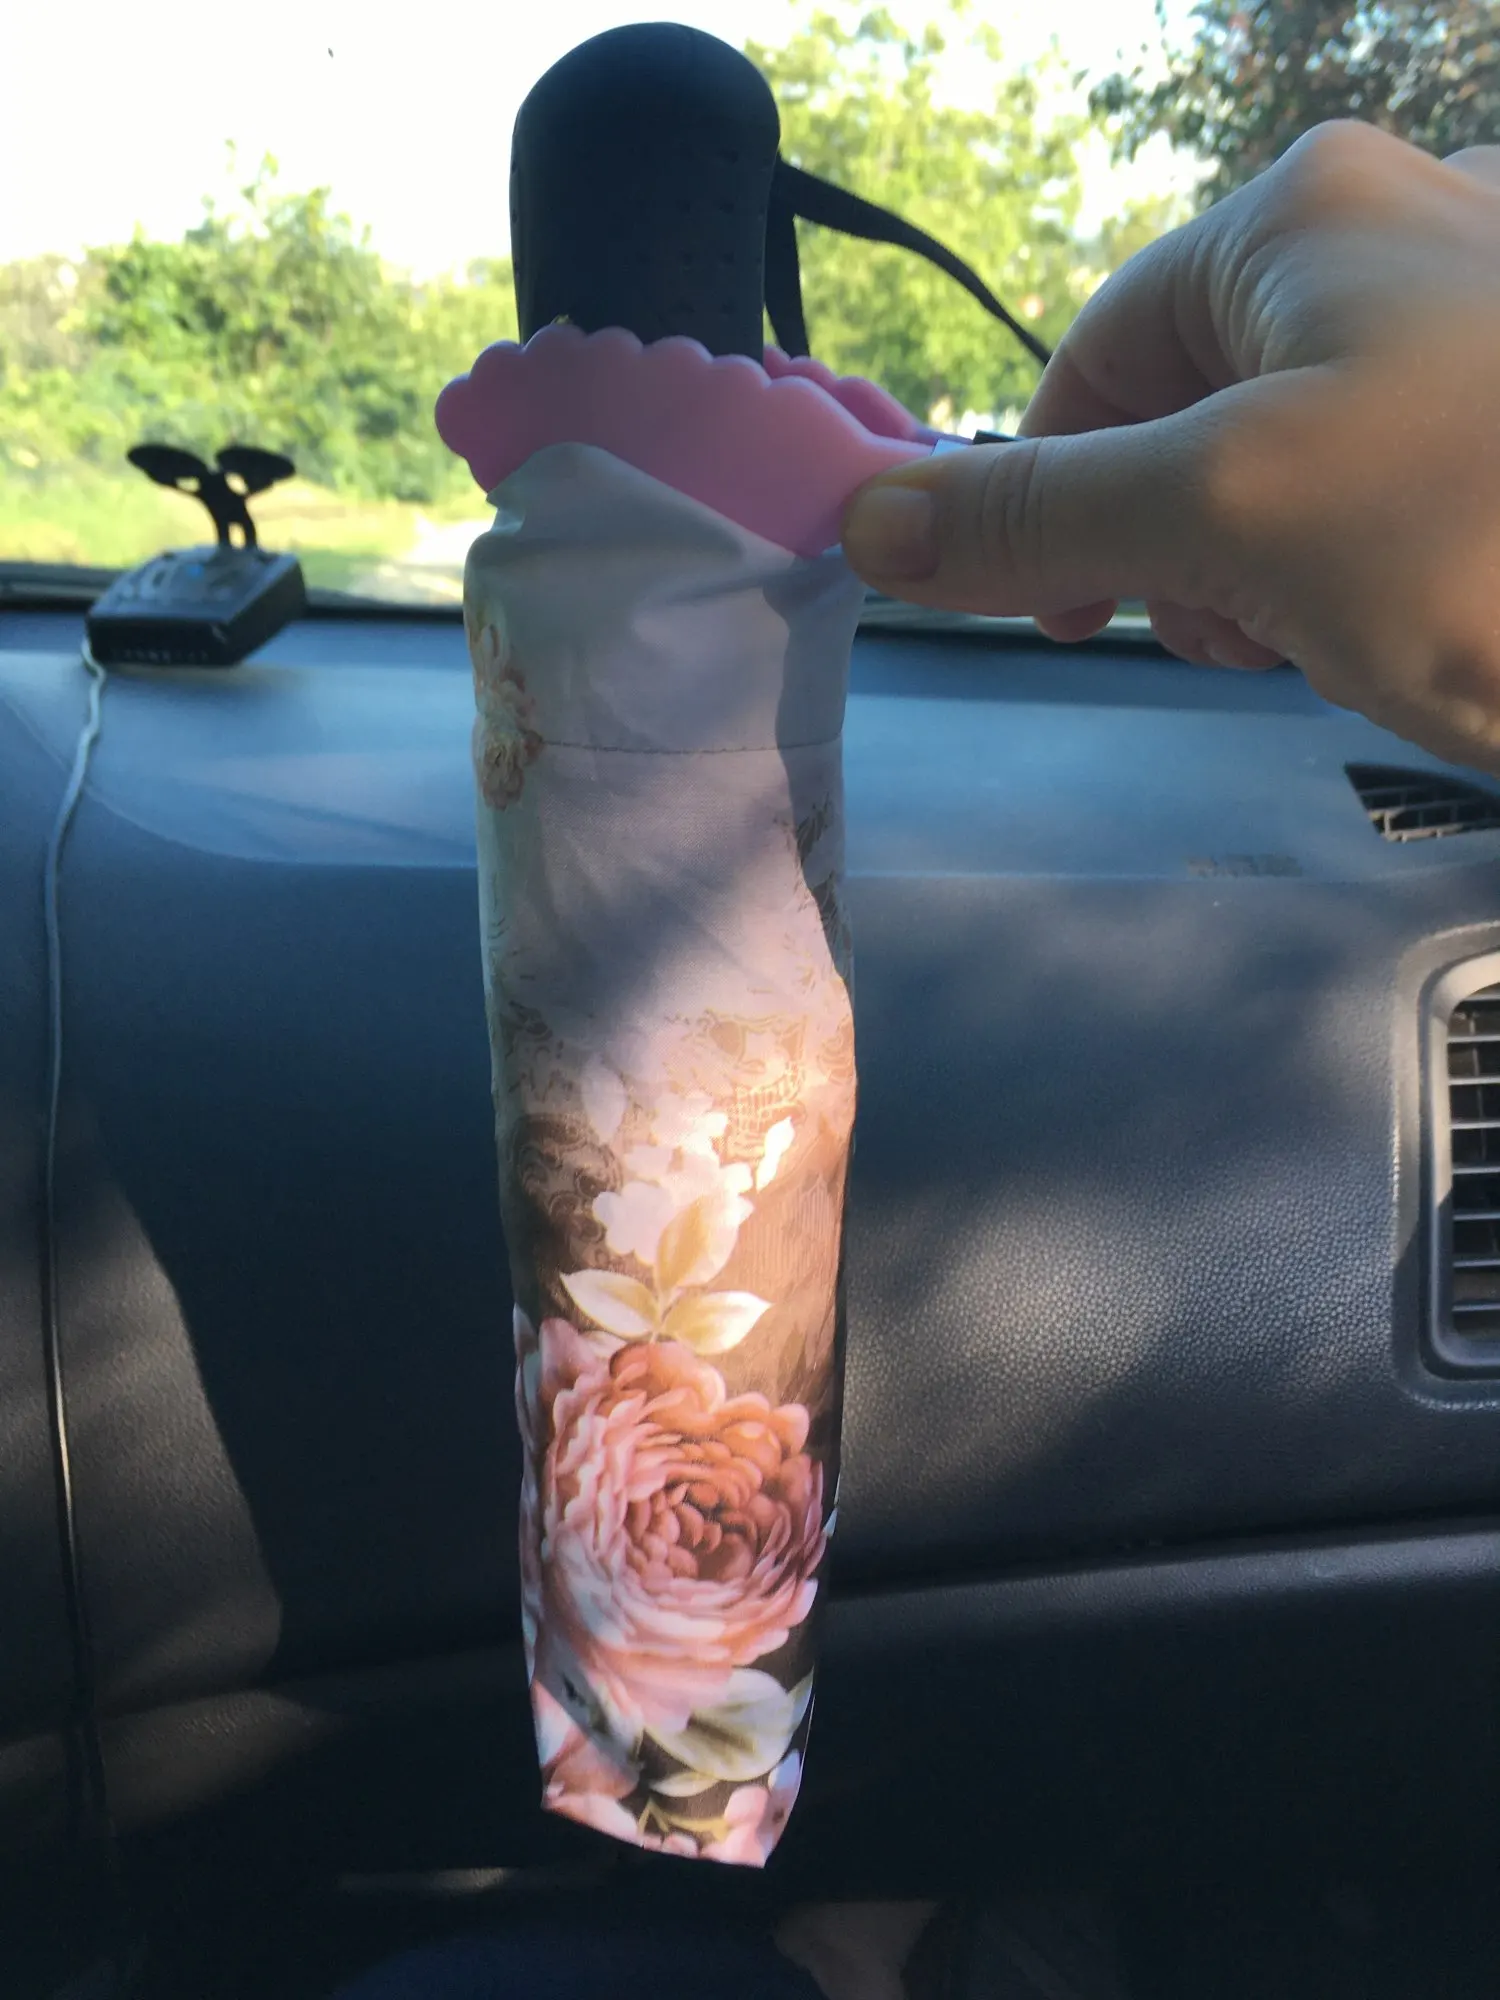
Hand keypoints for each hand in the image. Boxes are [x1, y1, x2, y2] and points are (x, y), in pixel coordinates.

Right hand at [840, 121, 1499, 773]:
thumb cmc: (1488, 535)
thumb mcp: (1227, 519)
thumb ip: (1037, 516)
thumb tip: (869, 520)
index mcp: (1303, 216)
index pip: (1100, 356)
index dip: (1046, 493)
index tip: (1050, 616)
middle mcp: (1394, 235)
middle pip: (1195, 410)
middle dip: (1178, 546)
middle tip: (1226, 634)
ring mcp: (1477, 330)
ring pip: (1293, 464)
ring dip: (1272, 574)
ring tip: (1332, 636)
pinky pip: (1388, 496)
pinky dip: (1369, 574)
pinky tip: (1412, 627)